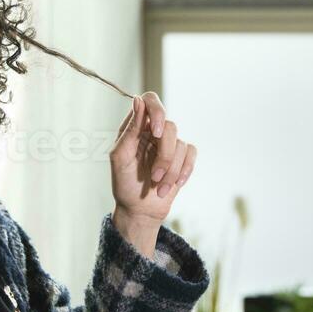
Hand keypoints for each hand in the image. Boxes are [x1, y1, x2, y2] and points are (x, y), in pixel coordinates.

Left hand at [109, 91, 196, 225]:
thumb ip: (130, 130)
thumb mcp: (121, 158)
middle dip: (164, 156)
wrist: (140, 210)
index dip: (157, 111)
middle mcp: (154, 132)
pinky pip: (191, 153)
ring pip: (181, 144)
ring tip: (158, 186)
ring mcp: (170, 144)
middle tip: (154, 176)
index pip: (150, 100)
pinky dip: (185, 170)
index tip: (157, 132)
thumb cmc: (125, 184)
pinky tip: (175, 184)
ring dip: (171, 170)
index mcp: (136, 127)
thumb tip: (138, 100)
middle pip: (171, 127)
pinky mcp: (182, 158)